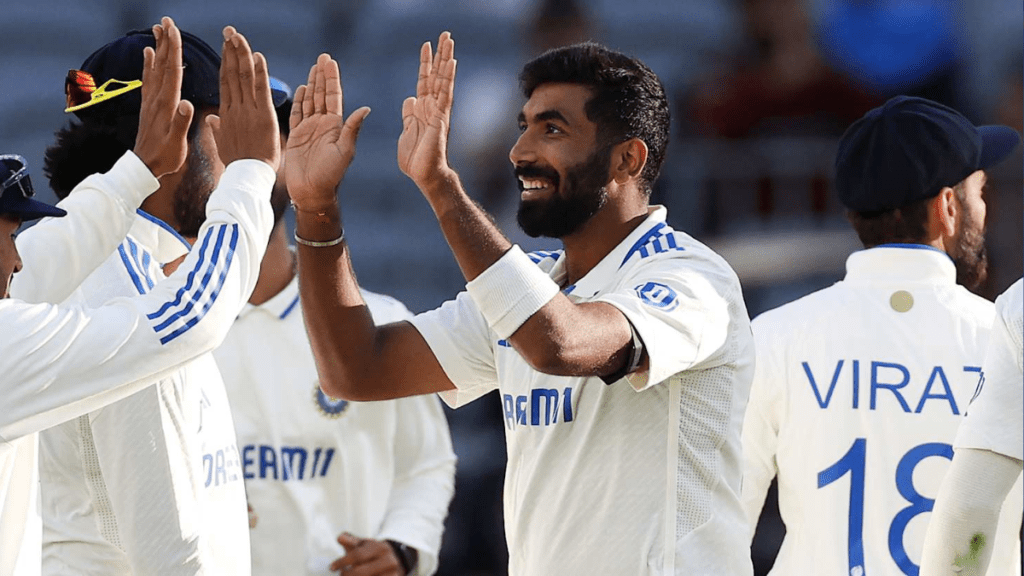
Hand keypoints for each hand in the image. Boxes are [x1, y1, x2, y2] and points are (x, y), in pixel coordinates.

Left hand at [133, 16, 194, 178]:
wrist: (145, 166)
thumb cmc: (165, 156)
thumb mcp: (177, 144)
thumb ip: (181, 123)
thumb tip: (187, 104)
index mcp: (168, 104)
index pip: (172, 71)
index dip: (174, 50)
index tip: (174, 30)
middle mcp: (158, 98)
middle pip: (162, 64)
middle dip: (165, 41)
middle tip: (165, 21)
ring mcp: (151, 100)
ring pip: (155, 68)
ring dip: (157, 47)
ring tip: (157, 29)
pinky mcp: (149, 105)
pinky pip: (149, 78)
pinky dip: (148, 63)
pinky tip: (148, 53)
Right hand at [206, 26, 279, 169]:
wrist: (247, 179)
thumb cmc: (237, 166)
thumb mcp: (223, 146)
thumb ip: (217, 130)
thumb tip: (211, 119)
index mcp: (226, 115)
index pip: (226, 83)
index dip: (226, 62)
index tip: (225, 45)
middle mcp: (236, 109)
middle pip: (232, 74)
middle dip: (231, 51)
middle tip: (229, 31)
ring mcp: (249, 112)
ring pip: (244, 78)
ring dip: (242, 55)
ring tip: (237, 36)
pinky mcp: (264, 117)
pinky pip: (261, 91)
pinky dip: (260, 73)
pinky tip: (257, 56)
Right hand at [285, 53, 369, 212]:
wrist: (313, 192)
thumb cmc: (331, 175)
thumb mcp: (345, 151)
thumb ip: (352, 129)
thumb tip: (366, 108)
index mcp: (336, 125)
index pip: (334, 96)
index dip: (332, 78)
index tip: (330, 61)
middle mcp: (324, 124)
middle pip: (322, 94)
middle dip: (322, 76)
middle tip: (323, 57)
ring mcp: (309, 129)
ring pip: (310, 100)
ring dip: (311, 84)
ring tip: (313, 67)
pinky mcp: (297, 136)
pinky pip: (296, 114)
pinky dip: (298, 101)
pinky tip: (301, 88)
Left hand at [329, 533, 405, 575]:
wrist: (394, 561)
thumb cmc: (372, 552)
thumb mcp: (363, 544)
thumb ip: (350, 541)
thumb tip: (340, 538)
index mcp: (381, 548)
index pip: (357, 556)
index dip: (342, 561)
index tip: (332, 567)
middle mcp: (389, 561)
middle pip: (360, 572)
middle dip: (347, 574)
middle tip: (341, 573)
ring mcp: (392, 574)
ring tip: (350, 574)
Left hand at [397, 32, 456, 193]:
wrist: (424, 176)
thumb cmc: (416, 159)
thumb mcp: (406, 132)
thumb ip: (408, 116)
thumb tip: (410, 99)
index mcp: (421, 110)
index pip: (424, 81)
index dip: (425, 63)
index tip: (426, 45)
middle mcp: (432, 107)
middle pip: (436, 75)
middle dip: (440, 55)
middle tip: (445, 34)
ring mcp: (438, 112)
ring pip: (443, 80)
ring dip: (446, 59)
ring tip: (449, 41)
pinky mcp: (440, 119)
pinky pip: (444, 95)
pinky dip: (447, 78)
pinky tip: (450, 63)